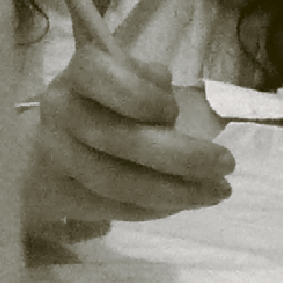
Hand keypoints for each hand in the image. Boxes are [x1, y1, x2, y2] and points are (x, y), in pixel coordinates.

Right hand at [21, 45, 234, 237]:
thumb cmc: (112, 99)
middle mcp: (59, 110)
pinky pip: (110, 208)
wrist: (64, 135)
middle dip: (182, 157)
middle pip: (119, 140)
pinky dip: (152, 210)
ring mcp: (56, 153)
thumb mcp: (132, 76)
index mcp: (79, 73)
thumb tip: (170, 107)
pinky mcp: (61, 191)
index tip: (173, 111)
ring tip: (215, 192)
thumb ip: (151, 83)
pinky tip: (181, 204)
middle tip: (226, 164)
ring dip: (174, 192)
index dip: (143, 97)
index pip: (103, 77)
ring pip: (116, 182)